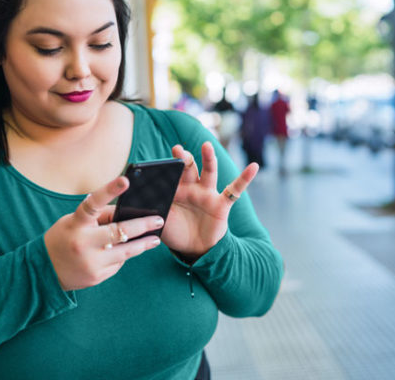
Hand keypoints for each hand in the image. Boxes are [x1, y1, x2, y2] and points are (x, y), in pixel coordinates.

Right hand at [43, 176, 163, 290]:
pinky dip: (121, 257)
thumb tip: (127, 213)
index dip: (109, 190)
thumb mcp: (73, 222)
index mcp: (75, 224)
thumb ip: (98, 217)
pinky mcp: (96, 277)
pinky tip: (123, 253)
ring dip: (143, 244)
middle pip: (120, 231)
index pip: (93, 203)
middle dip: (143, 225)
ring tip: (155, 239)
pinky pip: (118, 264)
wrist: (44, 271)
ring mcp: (91, 262)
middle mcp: (83, 242)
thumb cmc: (63, 238)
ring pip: (126, 251)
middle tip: (159, 220)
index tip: (126, 180)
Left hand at [161, 142, 258, 259]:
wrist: (194, 249)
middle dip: (183, 159)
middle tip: (177, 150)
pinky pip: (234, 190)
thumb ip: (153, 209)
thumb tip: (140, 200)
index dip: (164, 167)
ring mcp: (207, 194)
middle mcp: (191, 187)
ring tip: (206, 146)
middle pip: (188, 168)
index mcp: (175, 190)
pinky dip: (245, 178)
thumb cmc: (175, 232)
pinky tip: (253, 166)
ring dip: (208, 159)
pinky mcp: (222, 204)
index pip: (169, 174)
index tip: (155, 163)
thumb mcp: (161, 221)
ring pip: (209, 172)